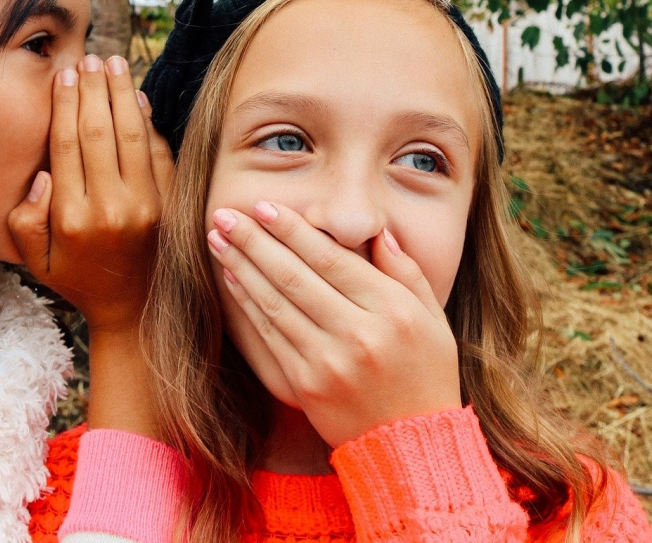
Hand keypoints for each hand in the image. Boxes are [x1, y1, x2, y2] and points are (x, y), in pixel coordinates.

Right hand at [8, 54, 173, 334]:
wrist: (135, 313)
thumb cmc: (79, 279)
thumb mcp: (35, 261)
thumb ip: (26, 220)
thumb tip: (43, 175)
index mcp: (73, 218)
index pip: (67, 145)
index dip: (65, 104)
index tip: (65, 76)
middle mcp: (111, 208)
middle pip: (99, 131)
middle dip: (93, 89)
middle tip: (89, 58)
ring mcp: (148, 206)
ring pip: (133, 134)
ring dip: (123, 94)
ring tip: (114, 64)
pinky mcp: (172, 205)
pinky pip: (160, 152)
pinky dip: (149, 121)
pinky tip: (138, 98)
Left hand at [207, 201, 460, 447]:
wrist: (410, 446)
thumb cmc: (426, 375)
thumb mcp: (433, 319)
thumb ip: (406, 272)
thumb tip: (377, 230)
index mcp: (394, 312)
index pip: (332, 259)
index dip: (293, 230)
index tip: (264, 206)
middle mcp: (359, 334)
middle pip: (295, 276)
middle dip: (254, 240)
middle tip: (223, 214)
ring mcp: (328, 362)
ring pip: (275, 303)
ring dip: (241, 267)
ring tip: (218, 239)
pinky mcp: (305, 385)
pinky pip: (269, 335)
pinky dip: (248, 304)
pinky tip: (232, 279)